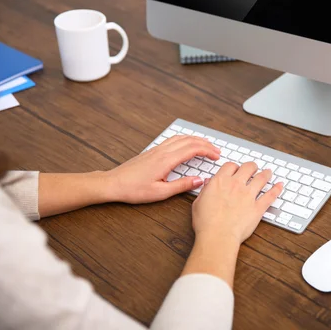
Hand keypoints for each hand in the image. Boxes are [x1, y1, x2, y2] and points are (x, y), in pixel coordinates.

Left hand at [105, 135, 220, 203]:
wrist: (113, 183)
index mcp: (166, 160)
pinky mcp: (153, 151)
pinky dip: (185, 140)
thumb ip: (182, 185)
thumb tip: (200, 180)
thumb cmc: (134, 189)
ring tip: (206, 145)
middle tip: (216, 151)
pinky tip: (187, 145)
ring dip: (196, 140)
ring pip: (181, 137)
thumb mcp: (161, 193)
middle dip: (206, 144)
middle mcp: (163, 151)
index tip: (217, 156)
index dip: (208, 150)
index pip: (193, 149)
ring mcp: (157, 149)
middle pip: (189, 140)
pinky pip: (173, 140)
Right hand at [192, 162, 283, 244]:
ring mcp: (249, 195)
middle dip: (252, 166)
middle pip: (248, 167)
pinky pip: (270, 196)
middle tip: (253, 168)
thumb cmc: (206, 223)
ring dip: (266, 174)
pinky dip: (277, 189)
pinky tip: (280, 185)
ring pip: (262, 178)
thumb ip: (206, 190)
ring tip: (268, 172)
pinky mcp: (258, 207)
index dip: (234, 166)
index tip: (236, 169)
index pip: (230, 166)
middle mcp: (236, 185)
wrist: (217, 236)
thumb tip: (208, 183)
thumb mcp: (199, 202)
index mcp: (221, 182)